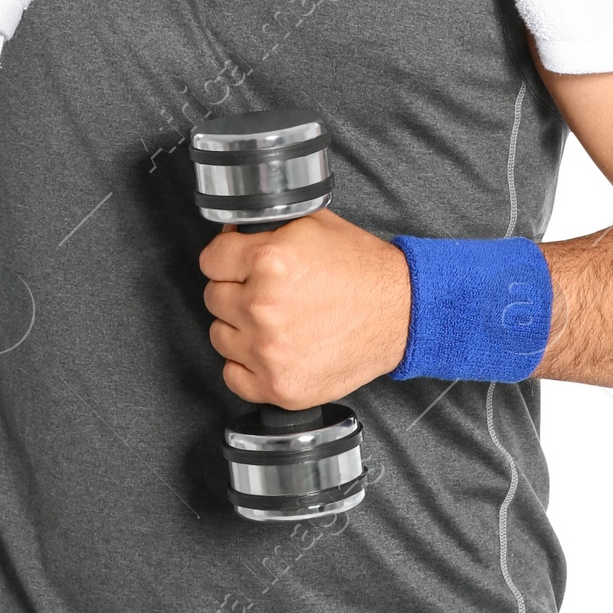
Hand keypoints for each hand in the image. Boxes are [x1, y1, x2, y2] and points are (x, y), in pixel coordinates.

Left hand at [199, 209, 411, 408]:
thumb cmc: (362, 271)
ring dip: (239, 328)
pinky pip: (233, 376)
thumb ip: (262, 228)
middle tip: (267, 292)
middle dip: (236, 291)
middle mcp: (264, 306)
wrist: (401, 313)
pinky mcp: (280, 385)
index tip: (238, 265)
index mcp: (269, 261)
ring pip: (220, 336)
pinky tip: (270, 350)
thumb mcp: (312, 226)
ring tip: (274, 320)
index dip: (227, 258)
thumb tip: (230, 233)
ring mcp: (269, 351)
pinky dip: (247, 365)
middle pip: (214, 297)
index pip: (211, 259)